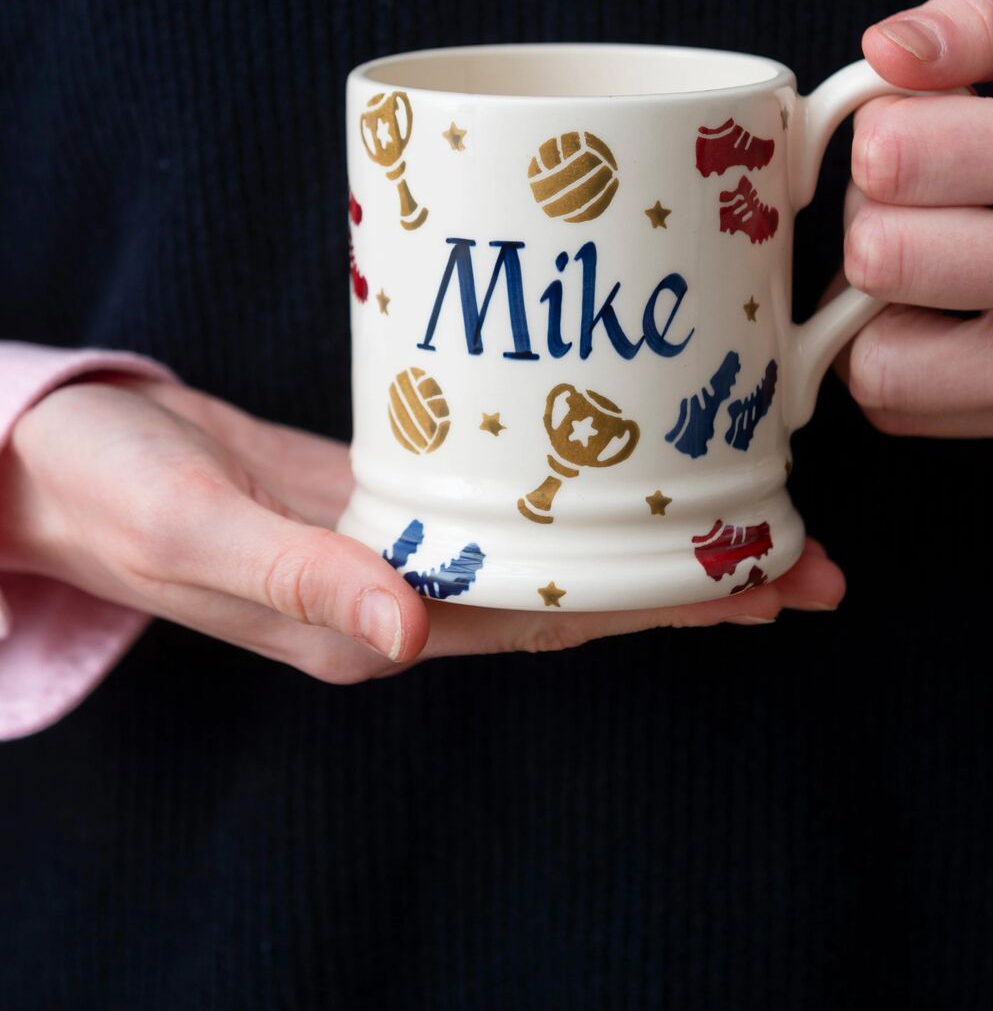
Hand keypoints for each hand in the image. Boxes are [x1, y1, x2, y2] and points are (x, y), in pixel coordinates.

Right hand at [0, 377, 843, 682]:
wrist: (63, 465)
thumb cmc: (114, 495)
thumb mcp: (199, 532)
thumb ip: (302, 581)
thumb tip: (412, 637)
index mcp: (371, 626)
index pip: (552, 624)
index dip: (664, 607)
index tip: (766, 582)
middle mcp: (400, 601)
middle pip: (576, 597)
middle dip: (691, 582)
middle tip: (807, 555)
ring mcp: (396, 553)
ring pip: (549, 554)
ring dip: (646, 541)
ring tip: (748, 518)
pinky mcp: (378, 498)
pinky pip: (497, 508)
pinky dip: (568, 497)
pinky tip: (616, 470)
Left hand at [843, 0, 992, 436]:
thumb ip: (991, 24)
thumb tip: (889, 49)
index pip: (894, 156)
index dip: (887, 123)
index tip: (932, 117)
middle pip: (880, 255)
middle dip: (880, 208)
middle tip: (939, 189)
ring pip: (879, 358)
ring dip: (879, 298)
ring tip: (942, 245)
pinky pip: (895, 403)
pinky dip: (893, 353)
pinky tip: (948, 304)